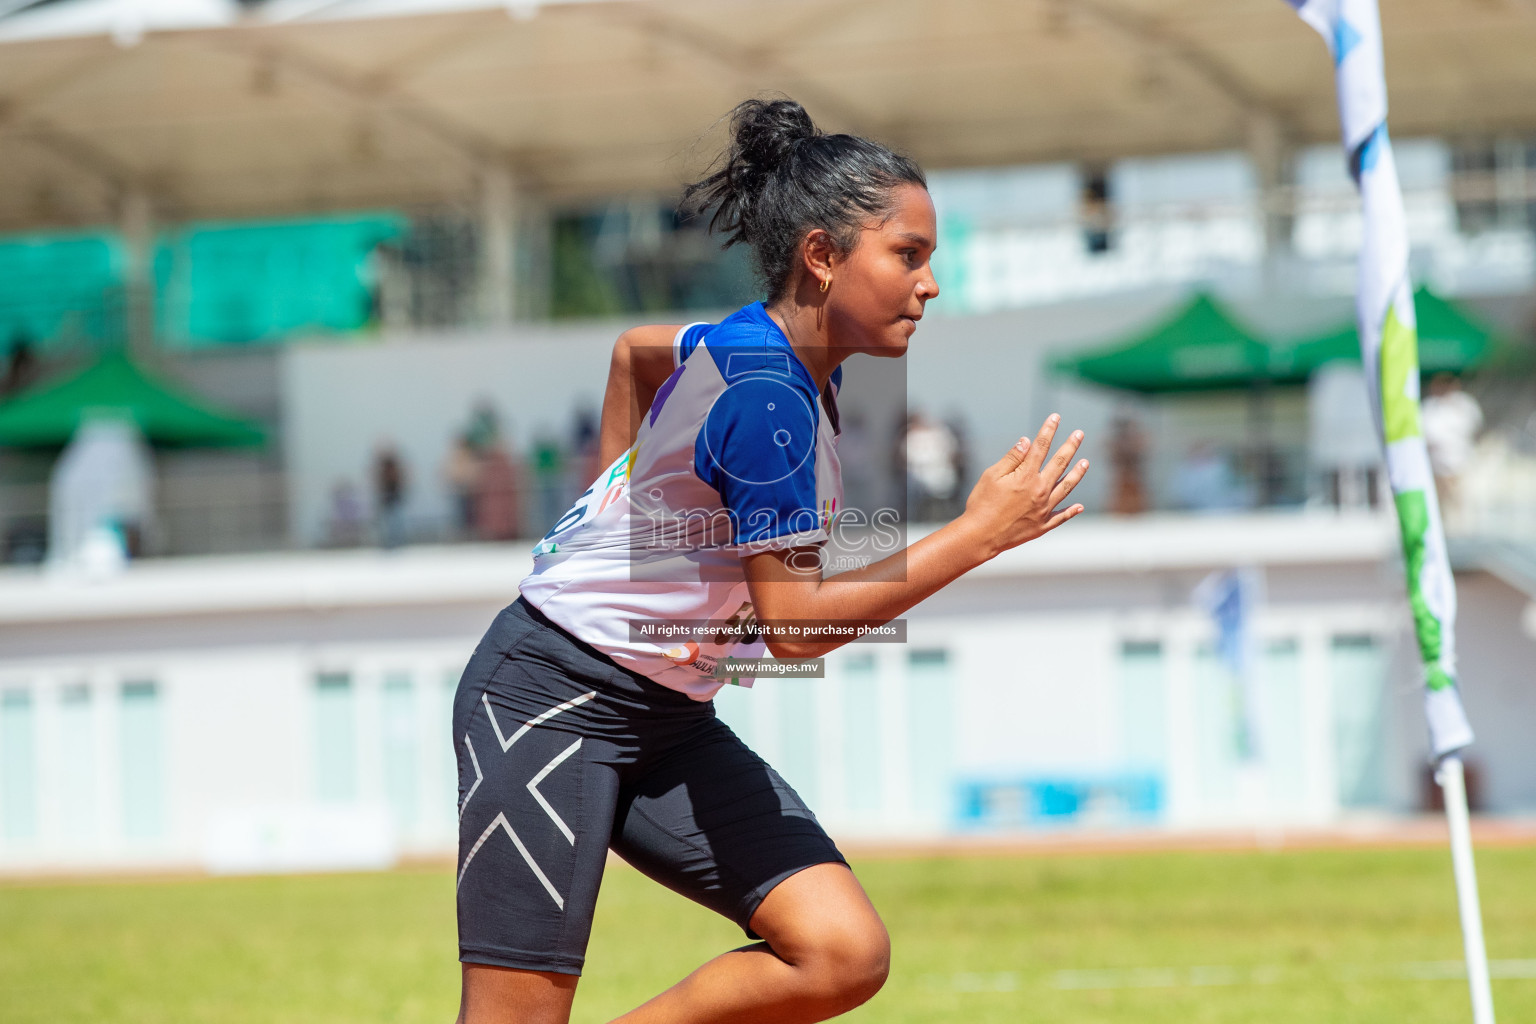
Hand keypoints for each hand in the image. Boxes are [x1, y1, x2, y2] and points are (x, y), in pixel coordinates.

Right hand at [958, 414, 1088, 559]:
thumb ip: (1011, 458)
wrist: (980, 536)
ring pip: (1066, 488)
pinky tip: (1079, 506)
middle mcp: (1040, 491)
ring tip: (1086, 462)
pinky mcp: (1042, 526)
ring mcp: (1044, 509)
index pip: (1041, 447)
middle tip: (1080, 434)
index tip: (1056, 417)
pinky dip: (1071, 511)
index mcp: (1026, 476)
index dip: (1049, 430)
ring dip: (1077, 474)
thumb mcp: (991, 476)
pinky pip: (1061, 516)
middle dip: (1070, 446)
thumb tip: (1027, 442)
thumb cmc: (982, 503)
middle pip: (1060, 464)